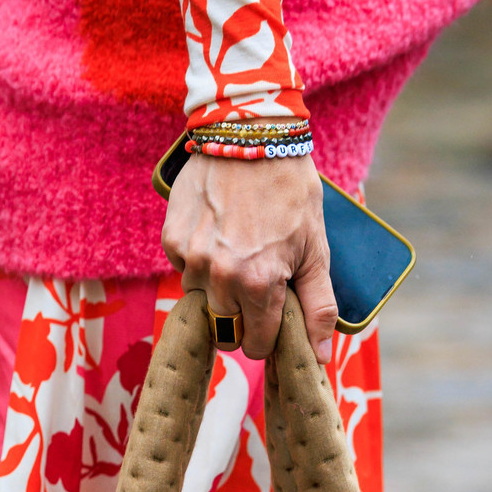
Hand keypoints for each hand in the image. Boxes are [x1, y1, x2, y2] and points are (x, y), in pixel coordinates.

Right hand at [162, 151, 335, 362]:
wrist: (250, 134)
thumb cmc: (291, 191)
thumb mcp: (315, 249)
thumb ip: (318, 306)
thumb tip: (319, 358)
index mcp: (260, 283)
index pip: (255, 343)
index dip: (267, 333)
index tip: (273, 316)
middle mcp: (220, 276)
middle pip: (226, 328)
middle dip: (242, 313)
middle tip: (256, 280)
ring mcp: (192, 257)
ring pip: (201, 300)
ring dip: (218, 287)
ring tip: (237, 250)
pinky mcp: (172, 239)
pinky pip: (184, 269)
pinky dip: (199, 260)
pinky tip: (217, 232)